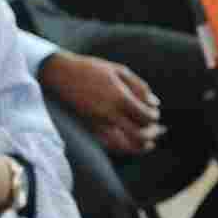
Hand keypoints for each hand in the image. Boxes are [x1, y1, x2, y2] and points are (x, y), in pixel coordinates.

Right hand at [38, 52, 162, 154]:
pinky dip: (123, 148)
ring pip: (124, 146)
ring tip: (148, 144)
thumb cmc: (92, 69)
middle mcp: (109, 114)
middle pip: (139, 135)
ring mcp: (98, 124)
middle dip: (151, 134)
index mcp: (120, 98)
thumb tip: (155, 104)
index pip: (145, 117)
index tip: (153, 112)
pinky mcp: (89, 129)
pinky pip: (110, 146)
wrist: (61, 74)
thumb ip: (140, 87)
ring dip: (139, 146)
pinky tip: (130, 143)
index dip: (153, 117)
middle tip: (156, 130)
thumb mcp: (119, 71)